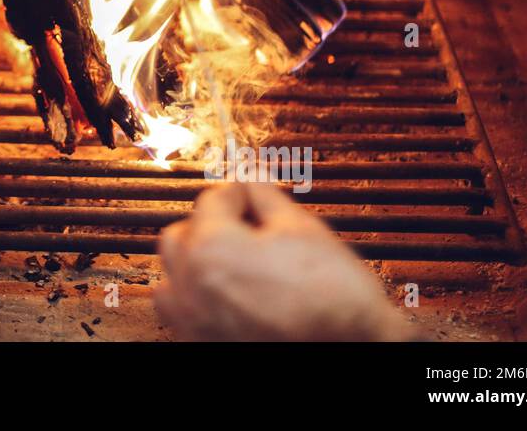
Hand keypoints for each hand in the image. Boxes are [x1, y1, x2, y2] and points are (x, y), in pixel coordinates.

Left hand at [155, 182, 410, 340]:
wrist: (353, 350)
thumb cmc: (334, 299)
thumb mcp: (302, 229)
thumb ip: (265, 196)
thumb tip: (251, 175)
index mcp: (210, 248)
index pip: (212, 200)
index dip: (238, 193)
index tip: (252, 195)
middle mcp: (190, 287)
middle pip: (183, 235)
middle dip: (210, 225)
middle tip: (246, 227)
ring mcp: (193, 321)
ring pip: (173, 276)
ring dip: (195, 262)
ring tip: (233, 261)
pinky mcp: (201, 344)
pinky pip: (181, 313)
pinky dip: (195, 297)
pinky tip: (227, 294)